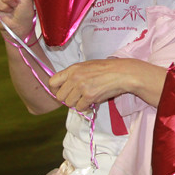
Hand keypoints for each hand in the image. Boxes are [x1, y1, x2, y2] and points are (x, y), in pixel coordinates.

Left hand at [49, 58, 163, 111]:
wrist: (122, 73)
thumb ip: (74, 75)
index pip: (52, 82)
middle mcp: (74, 77)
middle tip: (78, 97)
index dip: (55, 90)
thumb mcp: (86, 66)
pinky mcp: (89, 96)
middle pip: (59, 96)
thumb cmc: (106, 69)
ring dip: (78, 104)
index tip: (63, 93)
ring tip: (87, 98)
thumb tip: (64, 87)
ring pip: (69, 104)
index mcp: (72, 69)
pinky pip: (80, 108)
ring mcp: (81, 87)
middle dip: (68, 99)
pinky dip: (86, 107)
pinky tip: (93, 101)